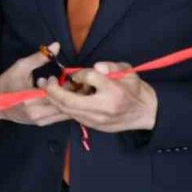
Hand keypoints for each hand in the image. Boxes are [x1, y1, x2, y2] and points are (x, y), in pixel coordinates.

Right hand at [0, 43, 70, 126]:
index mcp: (30, 99)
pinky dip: (65, 108)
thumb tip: (56, 45)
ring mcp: (39, 120)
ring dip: (70, 102)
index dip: (63, 84)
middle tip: (71, 83)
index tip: (61, 77)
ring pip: (64, 113)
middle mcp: (36, 113)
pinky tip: (64, 99)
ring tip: (69, 91)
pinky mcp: (41, 123)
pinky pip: (59, 117)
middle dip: (70, 93)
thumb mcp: (21, 66)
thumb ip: (40, 57)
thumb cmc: (7, 82)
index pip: (56, 93)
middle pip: (63, 105)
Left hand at [41, 61, 157, 132]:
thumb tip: (96, 66)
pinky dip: (65, 107)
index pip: (89, 77)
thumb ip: (111, 66)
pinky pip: (74, 116)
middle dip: (53, 91)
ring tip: (49, 89)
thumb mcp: (127, 71)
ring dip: (55, 100)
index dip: (79, 73)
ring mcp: (98, 119)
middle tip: (46, 81)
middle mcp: (104, 107)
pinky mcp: (94, 126)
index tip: (78, 73)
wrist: (144, 112)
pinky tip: (61, 99)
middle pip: (70, 100)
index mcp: (114, 90)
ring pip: (68, 111)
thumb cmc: (134, 88)